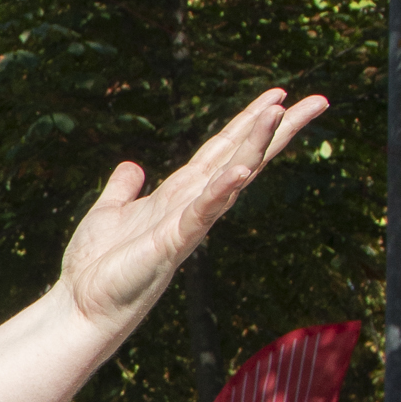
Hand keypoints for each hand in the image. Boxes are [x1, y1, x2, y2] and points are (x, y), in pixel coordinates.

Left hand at [55, 89, 328, 337]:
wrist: (82, 304)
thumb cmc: (98, 265)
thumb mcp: (110, 212)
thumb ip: (124, 189)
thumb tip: (134, 167)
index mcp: (178, 195)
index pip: (221, 151)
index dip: (248, 122)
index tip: (279, 96)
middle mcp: (192, 206)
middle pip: (242, 157)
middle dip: (276, 128)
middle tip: (318, 100)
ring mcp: (187, 225)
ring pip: (230, 177)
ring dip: (254, 145)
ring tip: (279, 113)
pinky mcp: (172, 243)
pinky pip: (202, 213)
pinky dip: (221, 191)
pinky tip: (241, 170)